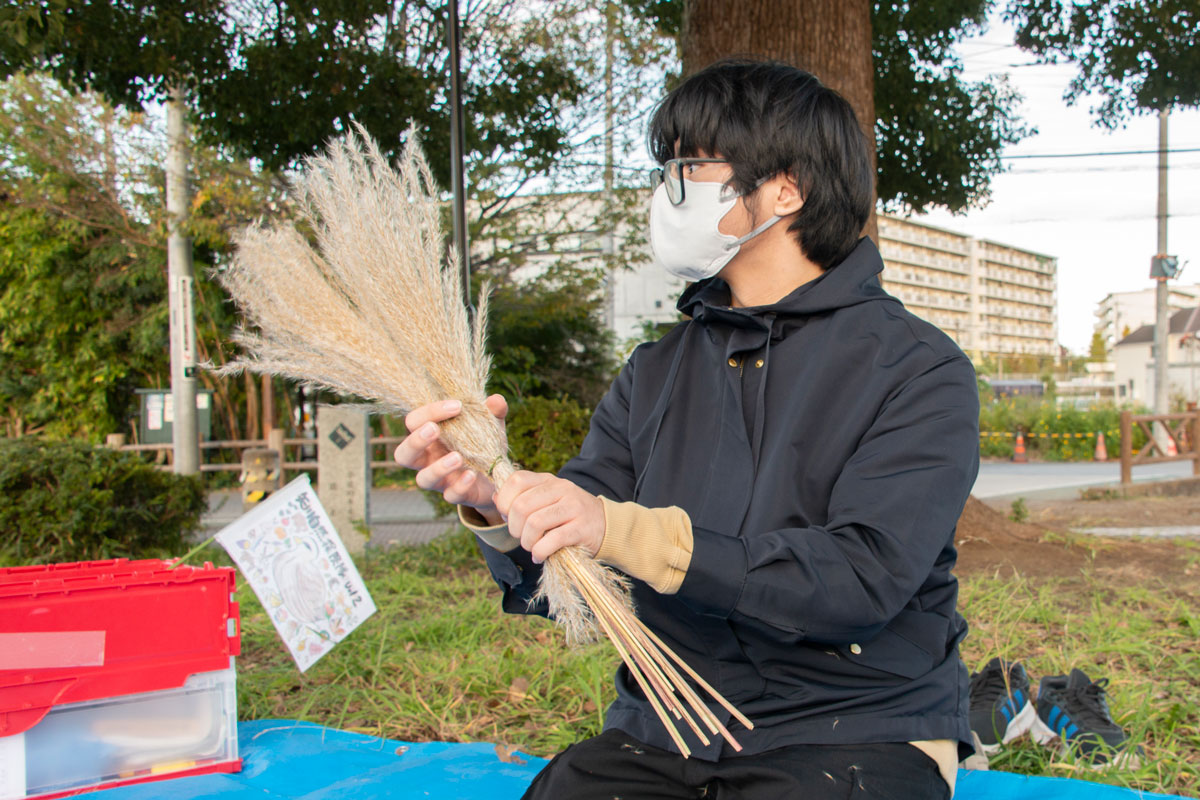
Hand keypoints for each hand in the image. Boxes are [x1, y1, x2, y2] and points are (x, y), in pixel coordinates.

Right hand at [393, 395, 507, 522]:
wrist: (498, 476)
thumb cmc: (483, 444)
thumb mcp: (490, 425)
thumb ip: (493, 412)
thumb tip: (496, 400)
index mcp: (430, 437)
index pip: (414, 422)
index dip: (429, 411)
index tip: (457, 405)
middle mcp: (428, 459)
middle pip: (404, 454)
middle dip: (416, 441)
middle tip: (434, 429)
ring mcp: (440, 479)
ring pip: (423, 479)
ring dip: (438, 467)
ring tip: (458, 457)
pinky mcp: (456, 494)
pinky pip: (450, 495)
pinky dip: (460, 485)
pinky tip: (472, 475)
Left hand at [494, 470, 604, 562]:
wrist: (606, 526)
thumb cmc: (569, 515)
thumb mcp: (548, 499)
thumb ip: (522, 497)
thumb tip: (496, 498)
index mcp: (549, 480)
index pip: (517, 480)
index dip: (504, 501)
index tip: (508, 516)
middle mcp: (562, 489)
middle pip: (521, 506)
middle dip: (514, 527)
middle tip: (521, 536)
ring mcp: (573, 507)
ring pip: (534, 524)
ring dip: (526, 542)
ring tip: (531, 547)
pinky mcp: (581, 529)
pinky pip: (551, 541)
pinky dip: (539, 552)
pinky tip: (540, 556)